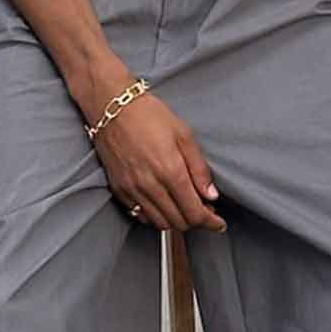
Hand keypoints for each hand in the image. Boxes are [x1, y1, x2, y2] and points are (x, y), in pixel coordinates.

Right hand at [94, 89, 225, 234]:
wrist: (112, 108)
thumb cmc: (148, 115)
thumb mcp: (184, 135)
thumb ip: (199, 169)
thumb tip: (211, 195)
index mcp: (170, 171)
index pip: (194, 212)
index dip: (210, 222)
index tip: (218, 223)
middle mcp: (150, 185)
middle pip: (179, 222)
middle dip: (196, 220)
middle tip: (204, 209)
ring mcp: (132, 190)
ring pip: (160, 223)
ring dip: (176, 220)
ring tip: (184, 206)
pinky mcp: (119, 190)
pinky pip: (140, 216)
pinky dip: (155, 216)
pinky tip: (163, 203)